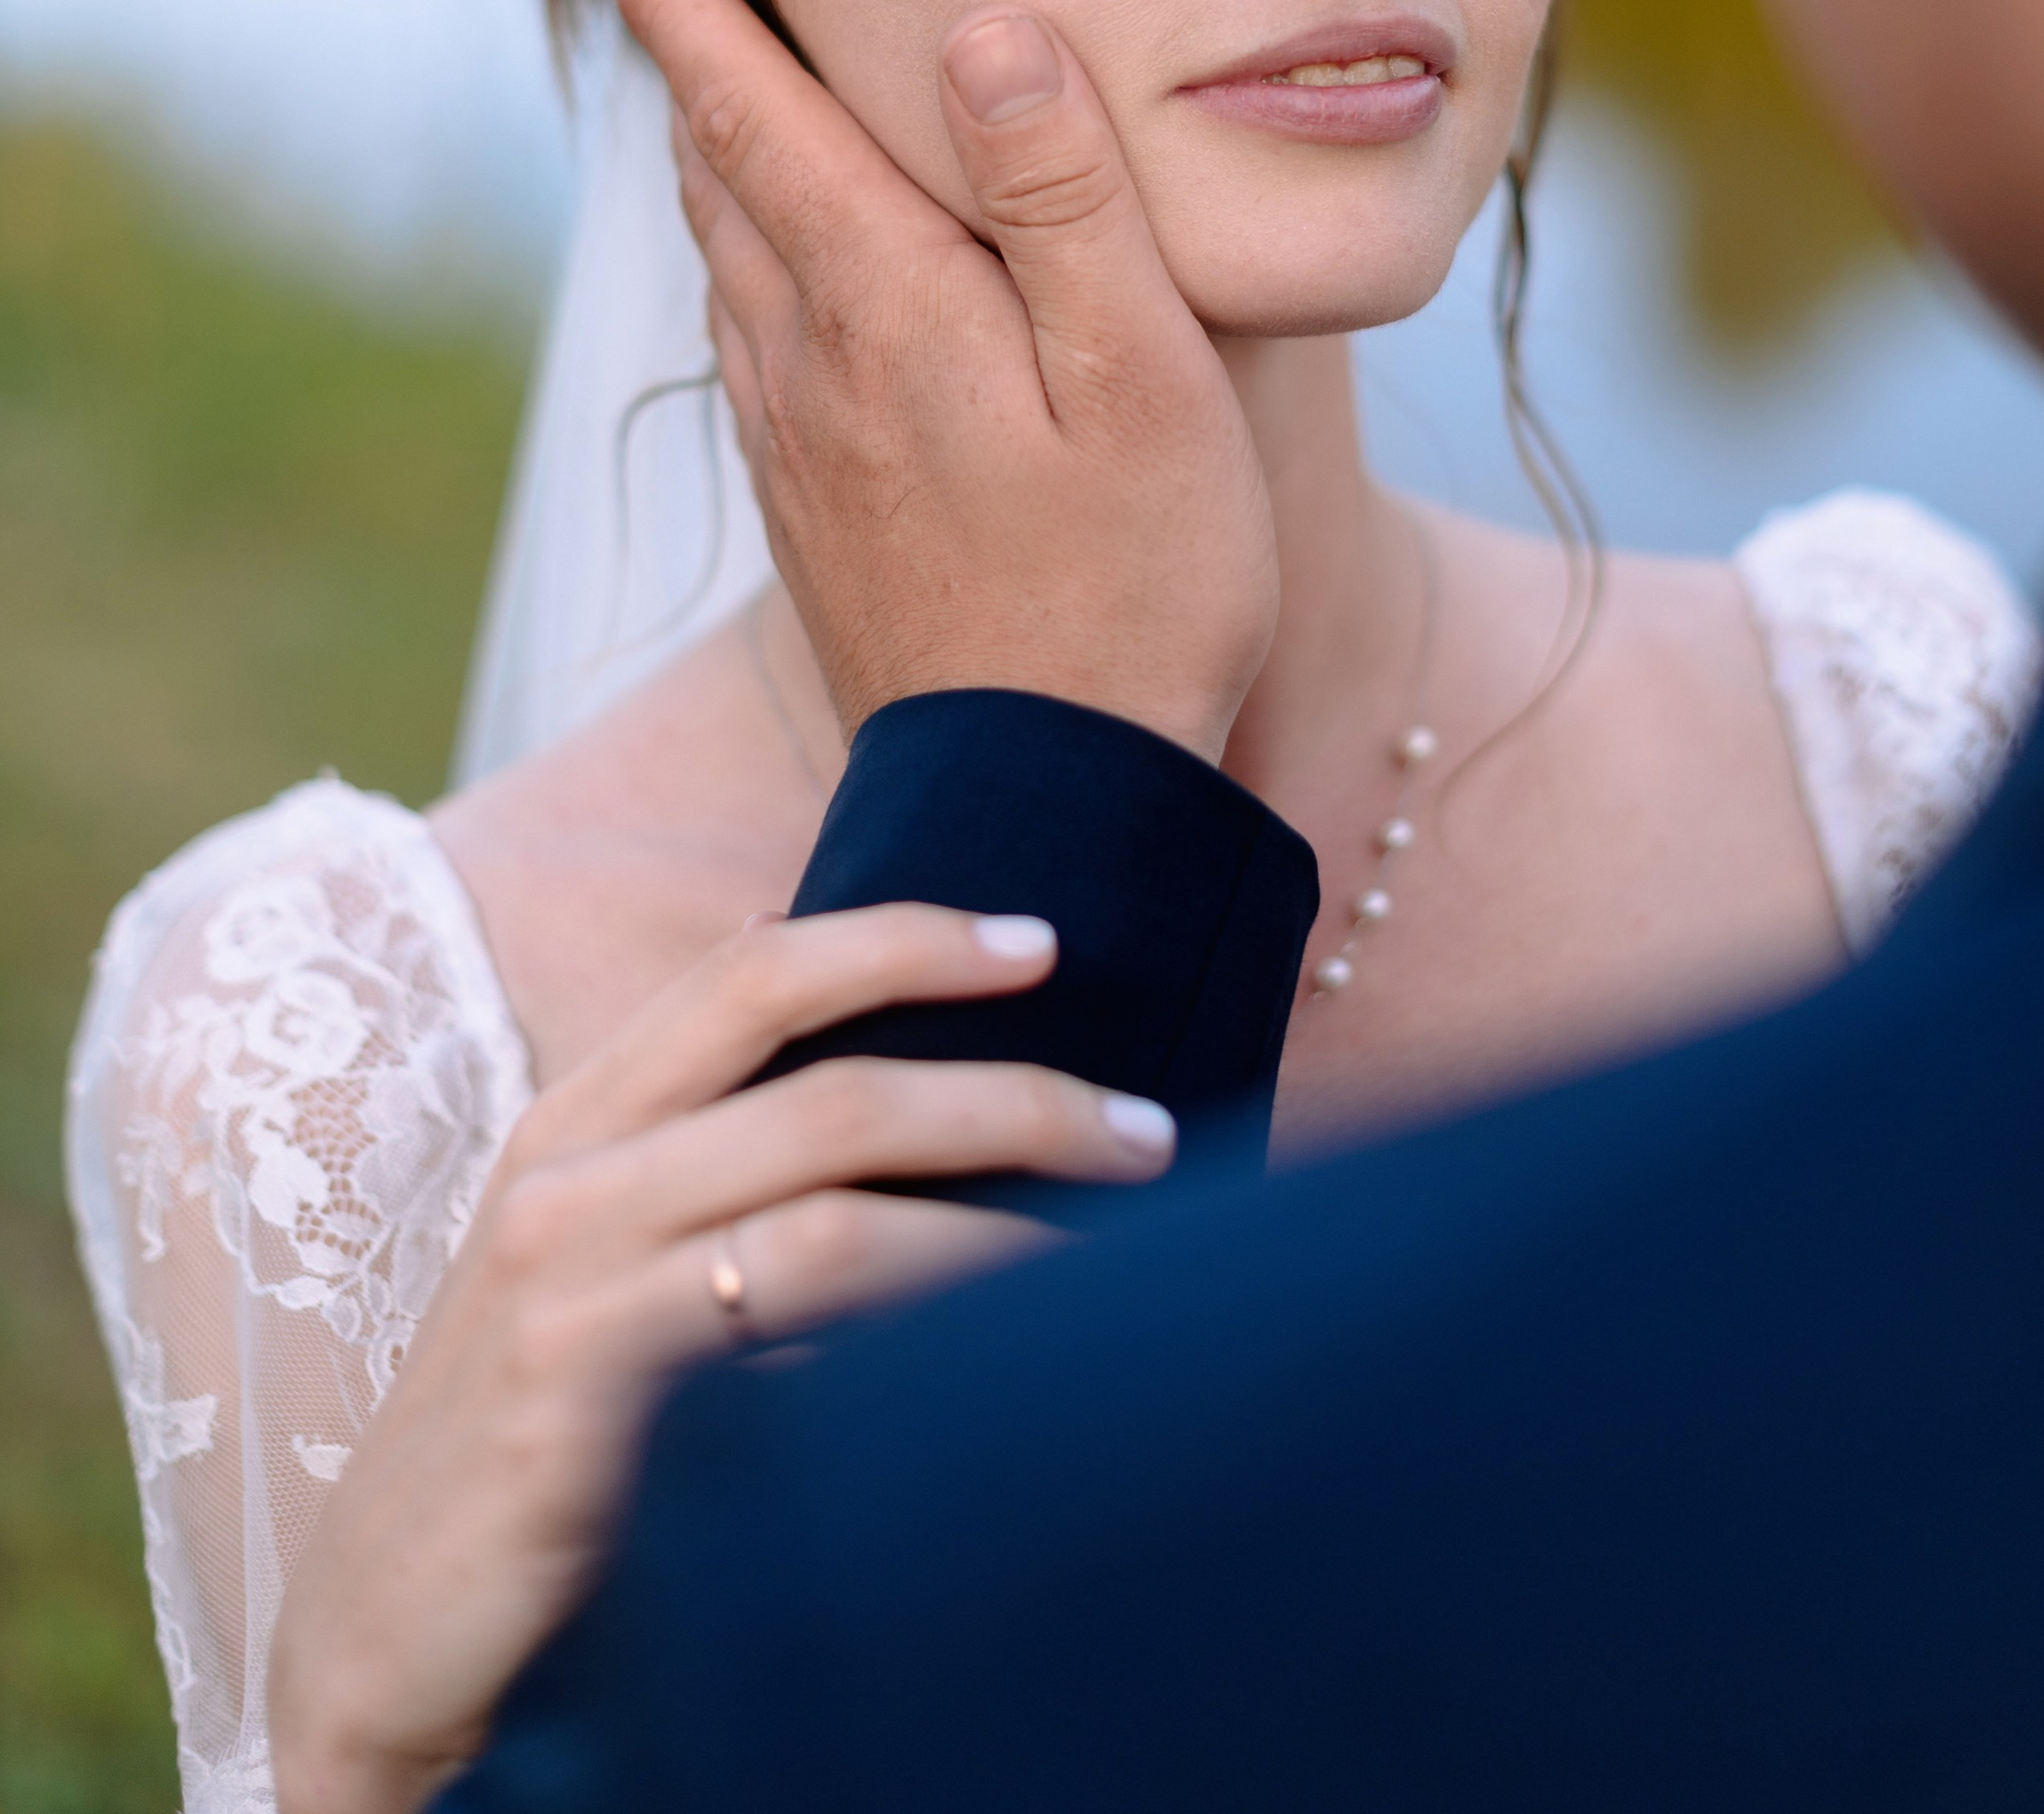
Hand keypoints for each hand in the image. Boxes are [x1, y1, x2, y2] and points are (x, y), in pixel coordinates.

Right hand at [266, 904, 1171, 1813]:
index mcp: (572, 1127)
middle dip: (1015, 1100)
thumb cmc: (515, 1422)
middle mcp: (566, 1198)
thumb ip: (683, 1124)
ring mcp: (570, 1319)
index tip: (1046, 942)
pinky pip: (788, 1377)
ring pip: (834, 1229)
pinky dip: (909, 1366)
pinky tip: (998, 1380)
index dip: (903, 937)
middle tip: (1145, 1128)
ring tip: (1119, 1260)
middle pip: (832, 1098)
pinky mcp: (584, 1444)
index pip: (754, 978)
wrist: (373, 1632)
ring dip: (1001, 1237)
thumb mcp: (573, 1243)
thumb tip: (807, 965)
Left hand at [593, 0, 1277, 760]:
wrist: (1040, 807)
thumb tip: (980, 28)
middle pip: (715, 162)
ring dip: (706, 140)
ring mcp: (798, 435)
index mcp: (886, 304)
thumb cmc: (1134, 588)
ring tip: (701, 60)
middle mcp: (809, 356)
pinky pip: (750, 330)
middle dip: (677, 39)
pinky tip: (768, 250)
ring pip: (723, 248)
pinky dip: (742, 243)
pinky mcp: (812, 500)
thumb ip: (1063, 198)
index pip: (754, 108)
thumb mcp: (1146, 381)